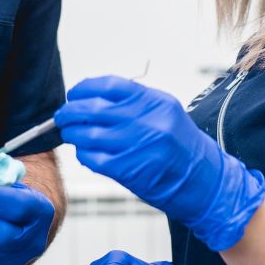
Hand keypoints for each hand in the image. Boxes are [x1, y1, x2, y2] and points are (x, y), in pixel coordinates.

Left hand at [55, 76, 264, 251]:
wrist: (202, 179)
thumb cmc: (180, 144)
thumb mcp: (164, 111)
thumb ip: (133, 101)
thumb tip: (93, 97)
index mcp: (153, 102)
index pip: (108, 86)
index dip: (84, 88)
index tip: (75, 94)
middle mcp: (145, 121)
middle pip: (92, 109)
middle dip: (70, 112)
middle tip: (63, 116)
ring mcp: (136, 146)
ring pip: (87, 134)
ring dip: (73, 134)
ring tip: (71, 134)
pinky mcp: (128, 170)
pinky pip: (92, 158)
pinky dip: (83, 154)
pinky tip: (86, 153)